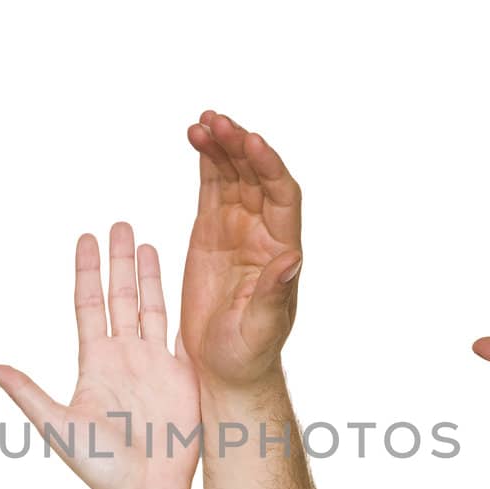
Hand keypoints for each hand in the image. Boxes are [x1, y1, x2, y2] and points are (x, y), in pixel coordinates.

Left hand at [0, 224, 199, 488]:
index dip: (87, 271)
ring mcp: (155, 365)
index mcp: (94, 362)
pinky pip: (185, 334)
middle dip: (119, 261)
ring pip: (153, 308)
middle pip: (121, 297)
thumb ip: (26, 392)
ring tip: (148, 242)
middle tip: (119, 223)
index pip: (88, 305)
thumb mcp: (56, 425)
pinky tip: (190, 282)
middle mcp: (123, 357)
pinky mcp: (183, 378)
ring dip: (150, 276)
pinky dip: (186, 306)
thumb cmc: (98, 466)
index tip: (86, 237)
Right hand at [179, 111, 304, 389]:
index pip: (282, 195)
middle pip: (257, 176)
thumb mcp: (262, 327)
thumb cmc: (249, 353)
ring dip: (221, 146)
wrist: (225, 367)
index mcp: (281, 249)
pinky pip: (211, 188)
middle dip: (239, 146)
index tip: (251, 141)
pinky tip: (196, 138)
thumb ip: (275, 292)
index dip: (269, 166)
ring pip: (234, 175)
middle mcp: (263, 232)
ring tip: (202, 122)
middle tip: (217, 121)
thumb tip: (293, 259)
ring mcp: (237, 229)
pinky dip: (206, 162)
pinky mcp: (211, 233)